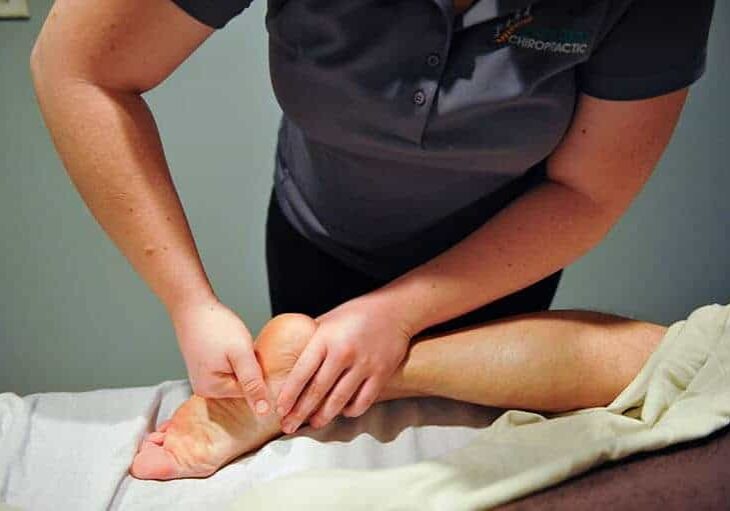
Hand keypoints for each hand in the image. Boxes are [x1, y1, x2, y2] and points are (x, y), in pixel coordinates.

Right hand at [170, 298, 271, 416]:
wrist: (193, 305)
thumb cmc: (216, 326)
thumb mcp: (241, 354)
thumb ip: (253, 383)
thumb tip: (263, 411)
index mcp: (212, 390)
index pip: (250, 393)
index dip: (258, 373)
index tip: (255, 356)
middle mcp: (205, 389)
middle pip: (242, 386)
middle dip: (249, 369)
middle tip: (243, 348)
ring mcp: (204, 378)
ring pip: (236, 376)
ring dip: (242, 362)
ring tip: (235, 345)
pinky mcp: (205, 368)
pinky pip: (228, 369)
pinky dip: (234, 358)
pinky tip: (230, 345)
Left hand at [275, 294, 412, 432]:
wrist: (393, 309)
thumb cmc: (356, 314)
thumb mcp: (327, 321)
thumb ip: (311, 342)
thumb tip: (289, 362)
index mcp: (325, 338)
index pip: (302, 372)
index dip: (289, 395)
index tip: (280, 409)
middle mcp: (344, 352)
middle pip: (317, 391)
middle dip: (300, 412)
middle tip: (288, 425)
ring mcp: (364, 364)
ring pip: (339, 400)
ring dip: (324, 416)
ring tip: (314, 423)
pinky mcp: (381, 373)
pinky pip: (362, 401)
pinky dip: (350, 411)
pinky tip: (342, 411)